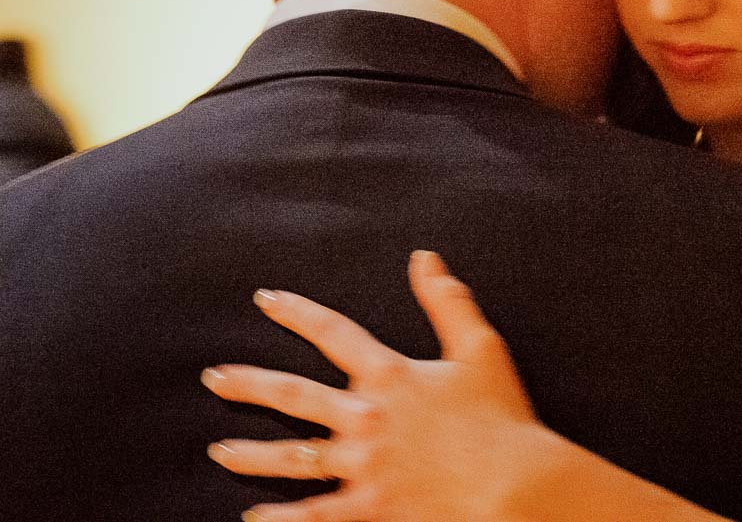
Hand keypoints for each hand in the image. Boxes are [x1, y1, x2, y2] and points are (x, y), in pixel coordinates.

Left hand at [203, 250, 567, 521]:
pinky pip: (315, 515)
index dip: (296, 313)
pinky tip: (254, 518)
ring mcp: (363, 464)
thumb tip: (424, 258)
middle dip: (251, 383)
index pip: (333, 332)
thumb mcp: (479, 347)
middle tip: (216, 377)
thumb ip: (448, 301)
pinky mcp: (370, 505)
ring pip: (293, 456)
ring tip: (219, 451)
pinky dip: (283, 519)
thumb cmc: (499, 415)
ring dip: (252, 453)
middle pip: (295, 394)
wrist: (512, 482)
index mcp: (390, 374)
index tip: (265, 301)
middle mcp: (366, 416)